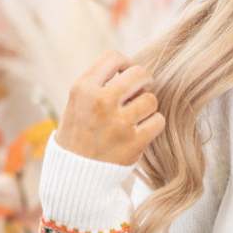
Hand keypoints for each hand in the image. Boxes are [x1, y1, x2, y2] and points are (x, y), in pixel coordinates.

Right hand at [55, 52, 163, 167]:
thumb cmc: (78, 134)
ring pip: (151, 99)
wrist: (74, 175)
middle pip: (139, 74)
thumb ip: (99, 82)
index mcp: (83, 88)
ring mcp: (118, 123)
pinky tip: (142, 130)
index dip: (125, 64)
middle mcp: (101, 102)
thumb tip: (132, 68)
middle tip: (139, 93)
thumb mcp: (77, 102)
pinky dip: (153, 124)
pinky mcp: (133, 143)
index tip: (125, 76)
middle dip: (143, 82)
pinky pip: (158, 121)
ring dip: (147, 107)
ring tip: (136, 116)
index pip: (114, 57)